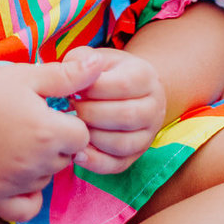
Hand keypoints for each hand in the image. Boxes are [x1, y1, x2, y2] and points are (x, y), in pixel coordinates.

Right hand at [0, 51, 107, 223]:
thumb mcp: (29, 76)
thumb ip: (68, 76)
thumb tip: (100, 64)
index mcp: (47, 132)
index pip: (82, 136)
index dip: (67, 123)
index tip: (46, 113)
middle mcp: (34, 163)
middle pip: (64, 158)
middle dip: (53, 144)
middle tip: (24, 125)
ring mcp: (13, 184)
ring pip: (46, 179)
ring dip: (38, 166)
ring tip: (11, 141)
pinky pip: (26, 207)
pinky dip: (26, 194)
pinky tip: (14, 172)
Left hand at [65, 46, 166, 173]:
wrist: (128, 92)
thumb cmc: (105, 73)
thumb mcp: (96, 58)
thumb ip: (81, 59)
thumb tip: (72, 71)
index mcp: (146, 76)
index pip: (122, 85)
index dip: (92, 89)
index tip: (71, 88)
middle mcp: (154, 107)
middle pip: (124, 116)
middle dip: (89, 113)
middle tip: (68, 108)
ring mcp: (148, 135)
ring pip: (121, 143)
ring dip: (91, 137)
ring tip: (72, 126)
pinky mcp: (136, 156)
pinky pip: (117, 165)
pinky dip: (94, 162)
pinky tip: (76, 151)